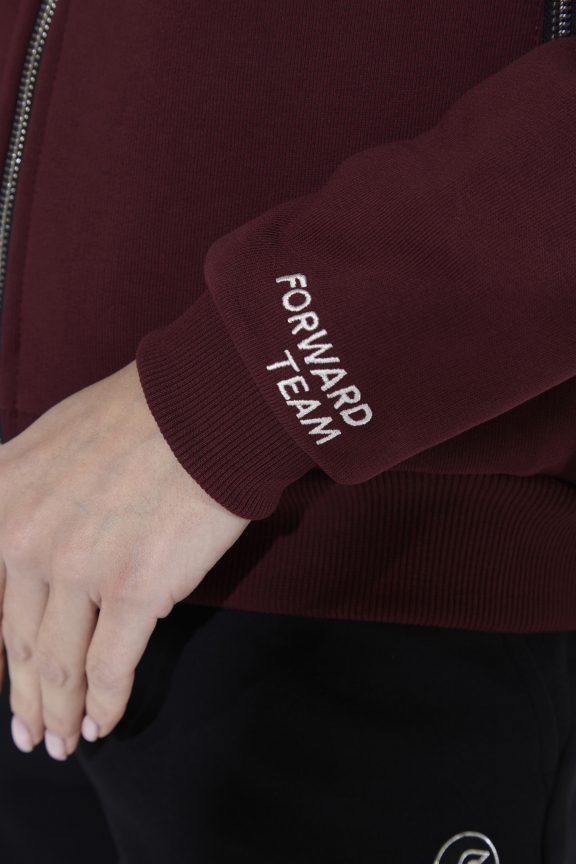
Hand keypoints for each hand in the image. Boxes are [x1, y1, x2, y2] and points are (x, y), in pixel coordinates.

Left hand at [0, 361, 249, 758]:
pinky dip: (105, 704)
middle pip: (17, 640)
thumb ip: (22, 495)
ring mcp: (79, 569)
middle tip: (28, 730)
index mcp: (0, 502)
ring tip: (61, 741)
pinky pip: (112, 666)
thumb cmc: (141, 413)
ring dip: (59, 711)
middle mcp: (26, 541)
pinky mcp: (135, 589)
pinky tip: (102, 725)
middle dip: (23, 695)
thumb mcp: (50, 441)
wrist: (206, 403)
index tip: (0, 679)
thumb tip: (21, 544)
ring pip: (58, 663)